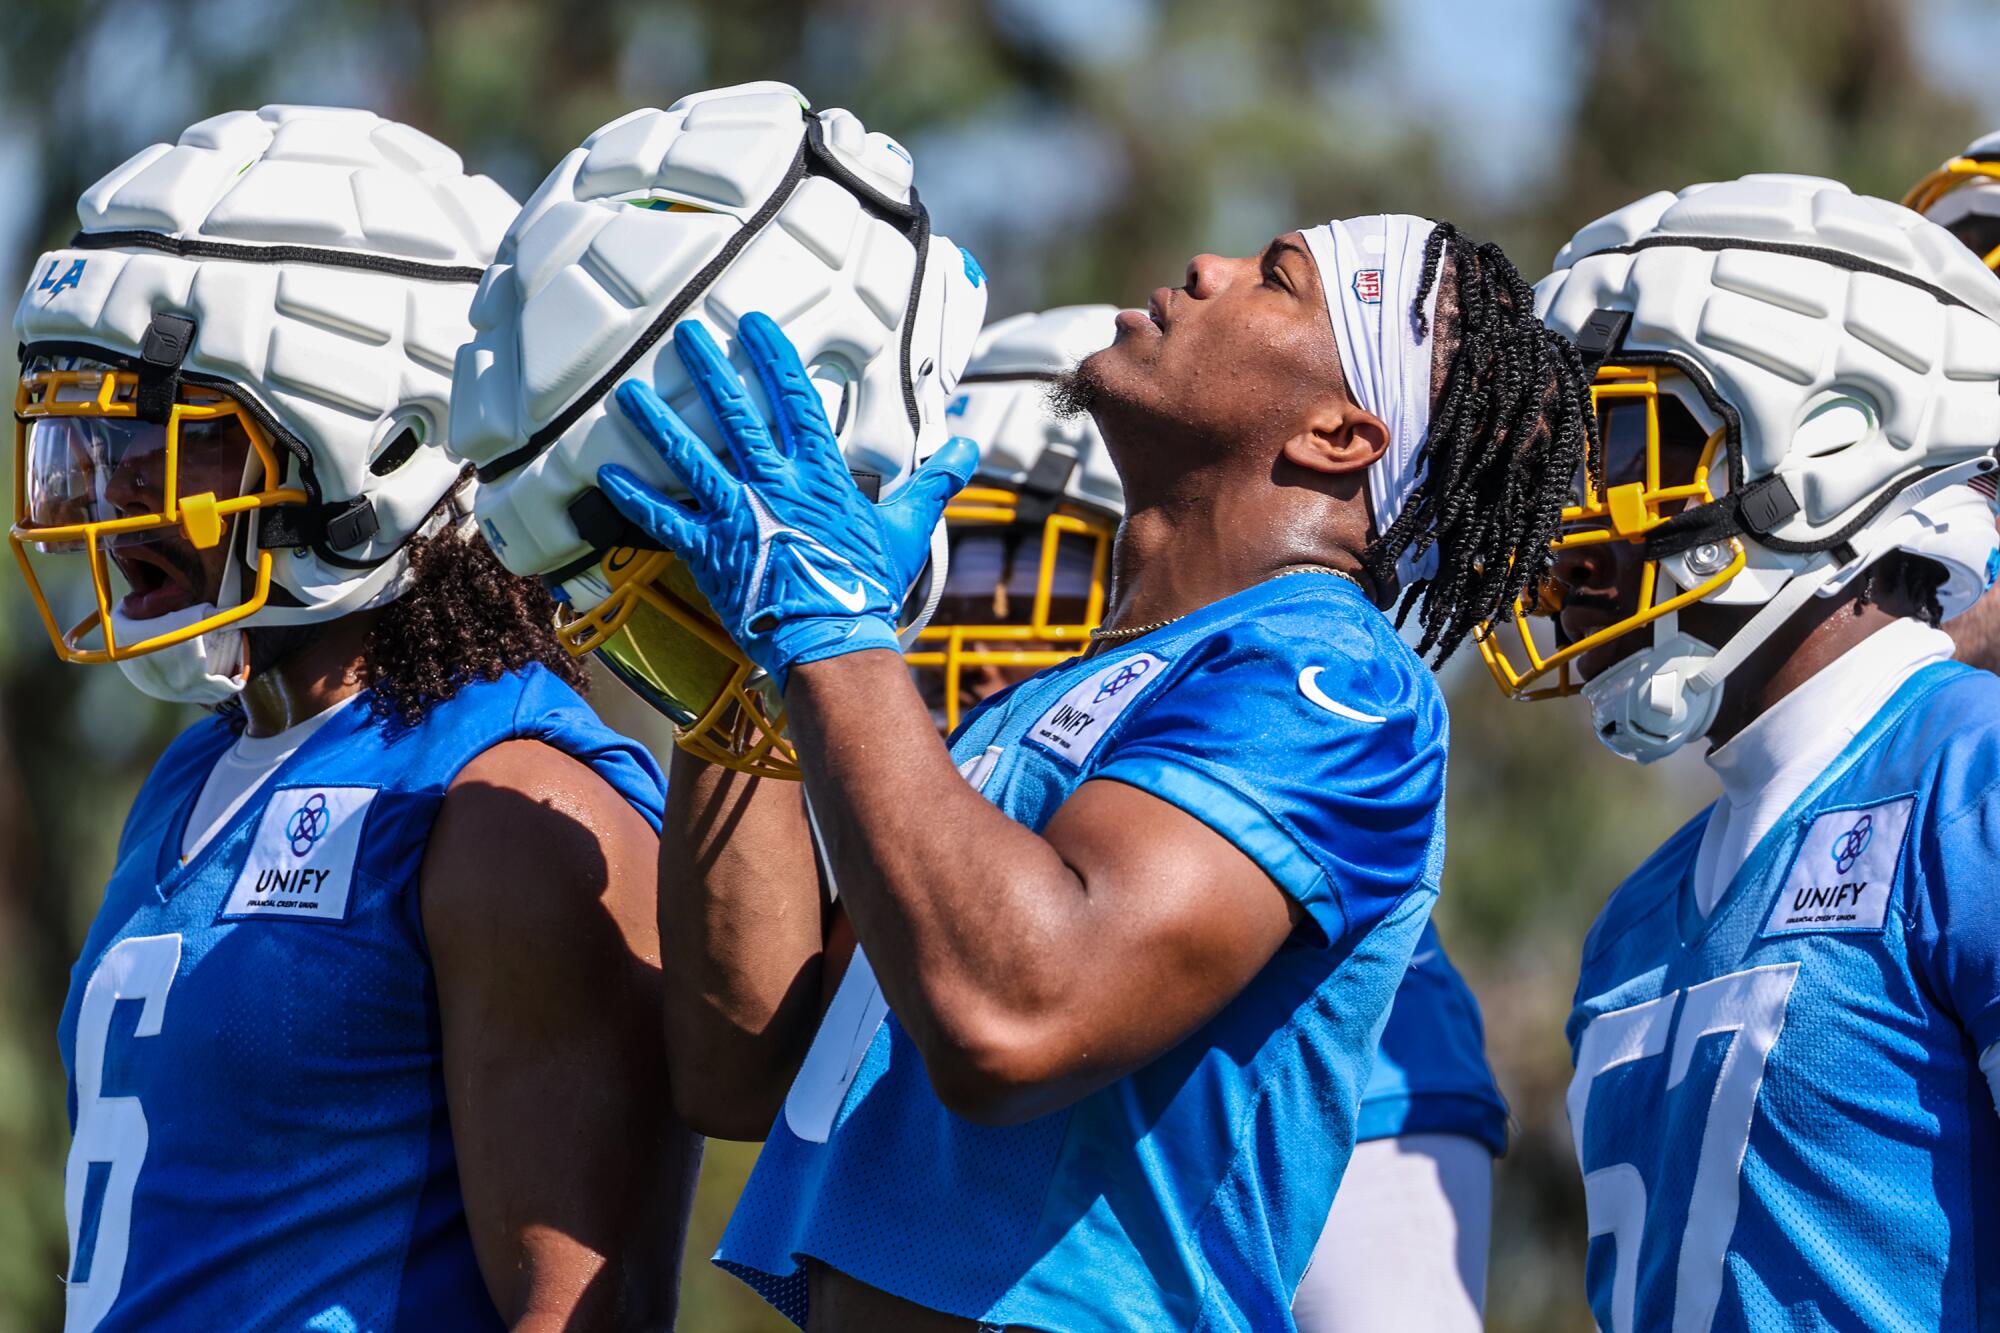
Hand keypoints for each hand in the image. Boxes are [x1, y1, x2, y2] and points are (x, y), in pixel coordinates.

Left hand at [598, 312, 976, 689]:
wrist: (834, 642)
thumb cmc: (870, 587)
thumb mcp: (908, 529)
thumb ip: (934, 482)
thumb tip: (969, 448)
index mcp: (821, 474)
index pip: (796, 400)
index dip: (774, 358)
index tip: (753, 325)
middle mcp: (774, 485)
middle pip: (734, 415)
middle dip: (709, 370)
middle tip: (685, 334)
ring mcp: (739, 516)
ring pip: (689, 458)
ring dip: (657, 423)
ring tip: (629, 392)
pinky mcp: (711, 552)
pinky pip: (665, 520)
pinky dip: (636, 499)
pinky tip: (606, 475)